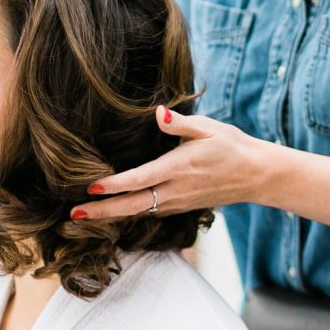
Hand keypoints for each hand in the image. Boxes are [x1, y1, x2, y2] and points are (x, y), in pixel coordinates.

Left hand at [70, 106, 265, 219]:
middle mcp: (175, 190)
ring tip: (81, 216)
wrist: (256, 175)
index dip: (114, 185)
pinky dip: (127, 216)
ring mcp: (177, 203)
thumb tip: (159, 112)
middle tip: (73, 214)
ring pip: (138, 214)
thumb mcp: (209, 128)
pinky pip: (148, 214)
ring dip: (110, 217)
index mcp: (178, 168)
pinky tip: (110, 214)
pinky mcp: (179, 207)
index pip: (140, 179)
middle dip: (101, 212)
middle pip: (132, 206)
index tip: (91, 188)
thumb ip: (180, 123)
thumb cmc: (231, 146)